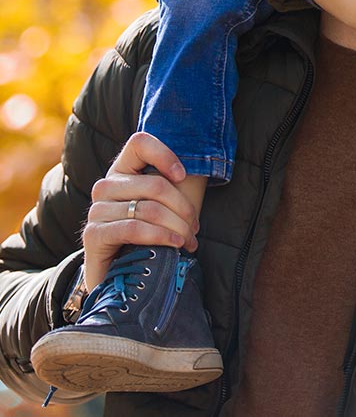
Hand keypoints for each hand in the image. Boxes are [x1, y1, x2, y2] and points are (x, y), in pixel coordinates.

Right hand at [82, 133, 198, 289]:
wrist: (118, 274)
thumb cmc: (147, 234)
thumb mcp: (162, 205)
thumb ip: (174, 184)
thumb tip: (200, 172)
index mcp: (122, 170)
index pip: (139, 143)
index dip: (164, 154)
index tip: (183, 175)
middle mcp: (106, 185)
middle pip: (155, 184)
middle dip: (184, 208)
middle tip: (196, 227)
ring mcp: (97, 209)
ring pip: (149, 209)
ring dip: (177, 227)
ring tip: (189, 240)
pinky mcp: (93, 234)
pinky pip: (134, 228)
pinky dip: (161, 236)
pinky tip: (175, 244)